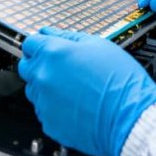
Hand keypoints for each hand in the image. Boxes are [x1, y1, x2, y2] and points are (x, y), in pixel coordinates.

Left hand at [18, 27, 155, 155]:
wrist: (129, 116)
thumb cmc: (119, 81)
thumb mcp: (98, 45)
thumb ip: (68, 37)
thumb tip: (50, 33)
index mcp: (53, 53)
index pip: (29, 43)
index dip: (39, 44)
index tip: (46, 48)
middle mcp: (43, 77)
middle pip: (26, 67)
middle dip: (40, 64)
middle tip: (62, 68)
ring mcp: (44, 102)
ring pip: (34, 90)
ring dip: (47, 87)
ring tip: (73, 89)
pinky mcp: (49, 123)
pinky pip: (44, 110)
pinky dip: (55, 107)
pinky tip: (75, 105)